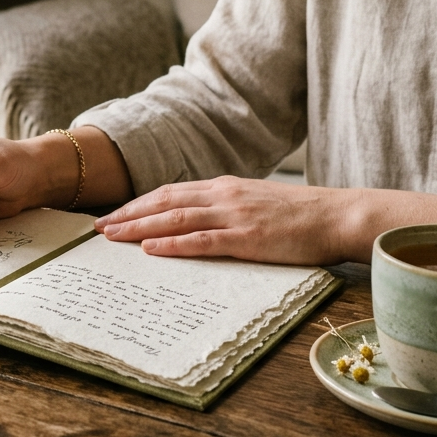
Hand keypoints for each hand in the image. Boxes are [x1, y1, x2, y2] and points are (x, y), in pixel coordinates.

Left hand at [94, 176, 355, 264]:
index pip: (170, 192)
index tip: (114, 214)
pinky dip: (173, 244)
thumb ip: (225, 206)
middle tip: (98, 227)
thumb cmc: (300, 214)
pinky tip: (151, 249)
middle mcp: (224, 195)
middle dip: (128, 214)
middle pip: (164, 202)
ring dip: (140, 228)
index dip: (138, 203)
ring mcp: (235, 215)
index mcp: (224, 186)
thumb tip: (196, 219)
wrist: (338, 215)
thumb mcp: (255, 202)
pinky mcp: (248, 238)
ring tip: (112, 237)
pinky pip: (203, 240)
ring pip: (176, 218)